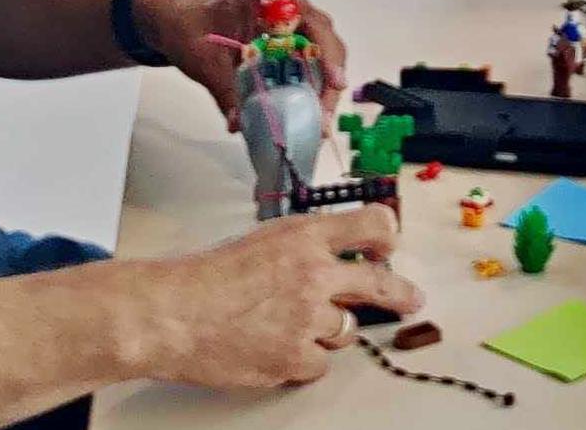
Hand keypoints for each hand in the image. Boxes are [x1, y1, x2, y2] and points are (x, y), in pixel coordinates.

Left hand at [132, 0, 347, 130]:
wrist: (173, 14)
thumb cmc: (188, 22)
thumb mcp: (203, 58)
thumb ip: (225, 90)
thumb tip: (240, 123)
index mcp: (268, 0)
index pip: (311, 22)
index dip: (327, 52)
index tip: (334, 80)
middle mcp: (285, 8)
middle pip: (323, 39)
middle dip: (330, 77)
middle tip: (324, 114)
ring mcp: (285, 24)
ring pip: (318, 50)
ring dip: (321, 84)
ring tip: (318, 117)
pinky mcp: (280, 41)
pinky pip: (303, 60)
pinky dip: (307, 84)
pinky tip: (303, 108)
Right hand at [138, 206, 421, 389]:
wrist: (175, 312)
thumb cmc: (209, 275)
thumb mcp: (266, 238)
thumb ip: (306, 245)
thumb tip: (336, 258)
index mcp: (306, 234)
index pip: (373, 224)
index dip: (386, 238)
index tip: (388, 249)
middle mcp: (314, 272)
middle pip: (378, 283)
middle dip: (399, 294)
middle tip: (411, 299)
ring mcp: (306, 316)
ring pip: (346, 329)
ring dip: (329, 329)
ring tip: (293, 324)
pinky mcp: (294, 356)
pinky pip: (321, 362)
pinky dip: (305, 359)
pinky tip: (280, 347)